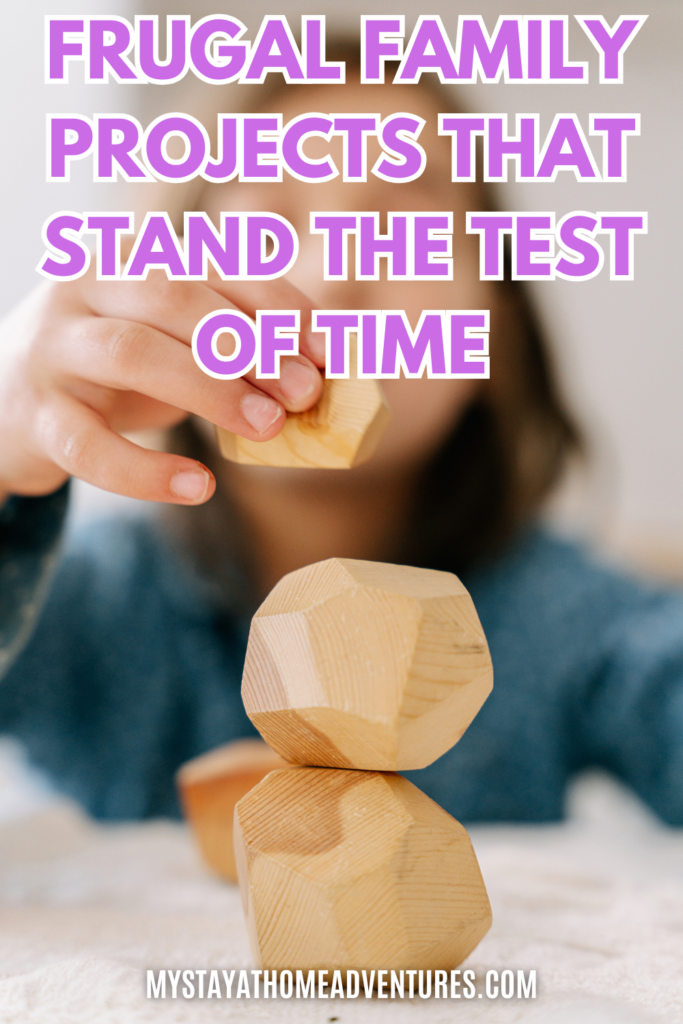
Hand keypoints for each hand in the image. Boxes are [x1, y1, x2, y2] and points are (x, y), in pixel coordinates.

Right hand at [0, 267, 323, 504]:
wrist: (8, 407)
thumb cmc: (111, 373)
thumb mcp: (171, 344)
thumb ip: (233, 346)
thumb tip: (319, 375)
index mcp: (130, 260)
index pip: (214, 268)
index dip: (278, 308)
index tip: (330, 356)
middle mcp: (85, 288)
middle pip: (175, 299)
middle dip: (250, 344)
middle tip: (305, 393)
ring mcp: (52, 348)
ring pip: (132, 352)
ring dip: (211, 388)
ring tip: (269, 428)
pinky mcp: (35, 415)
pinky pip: (90, 444)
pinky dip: (147, 471)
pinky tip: (201, 487)